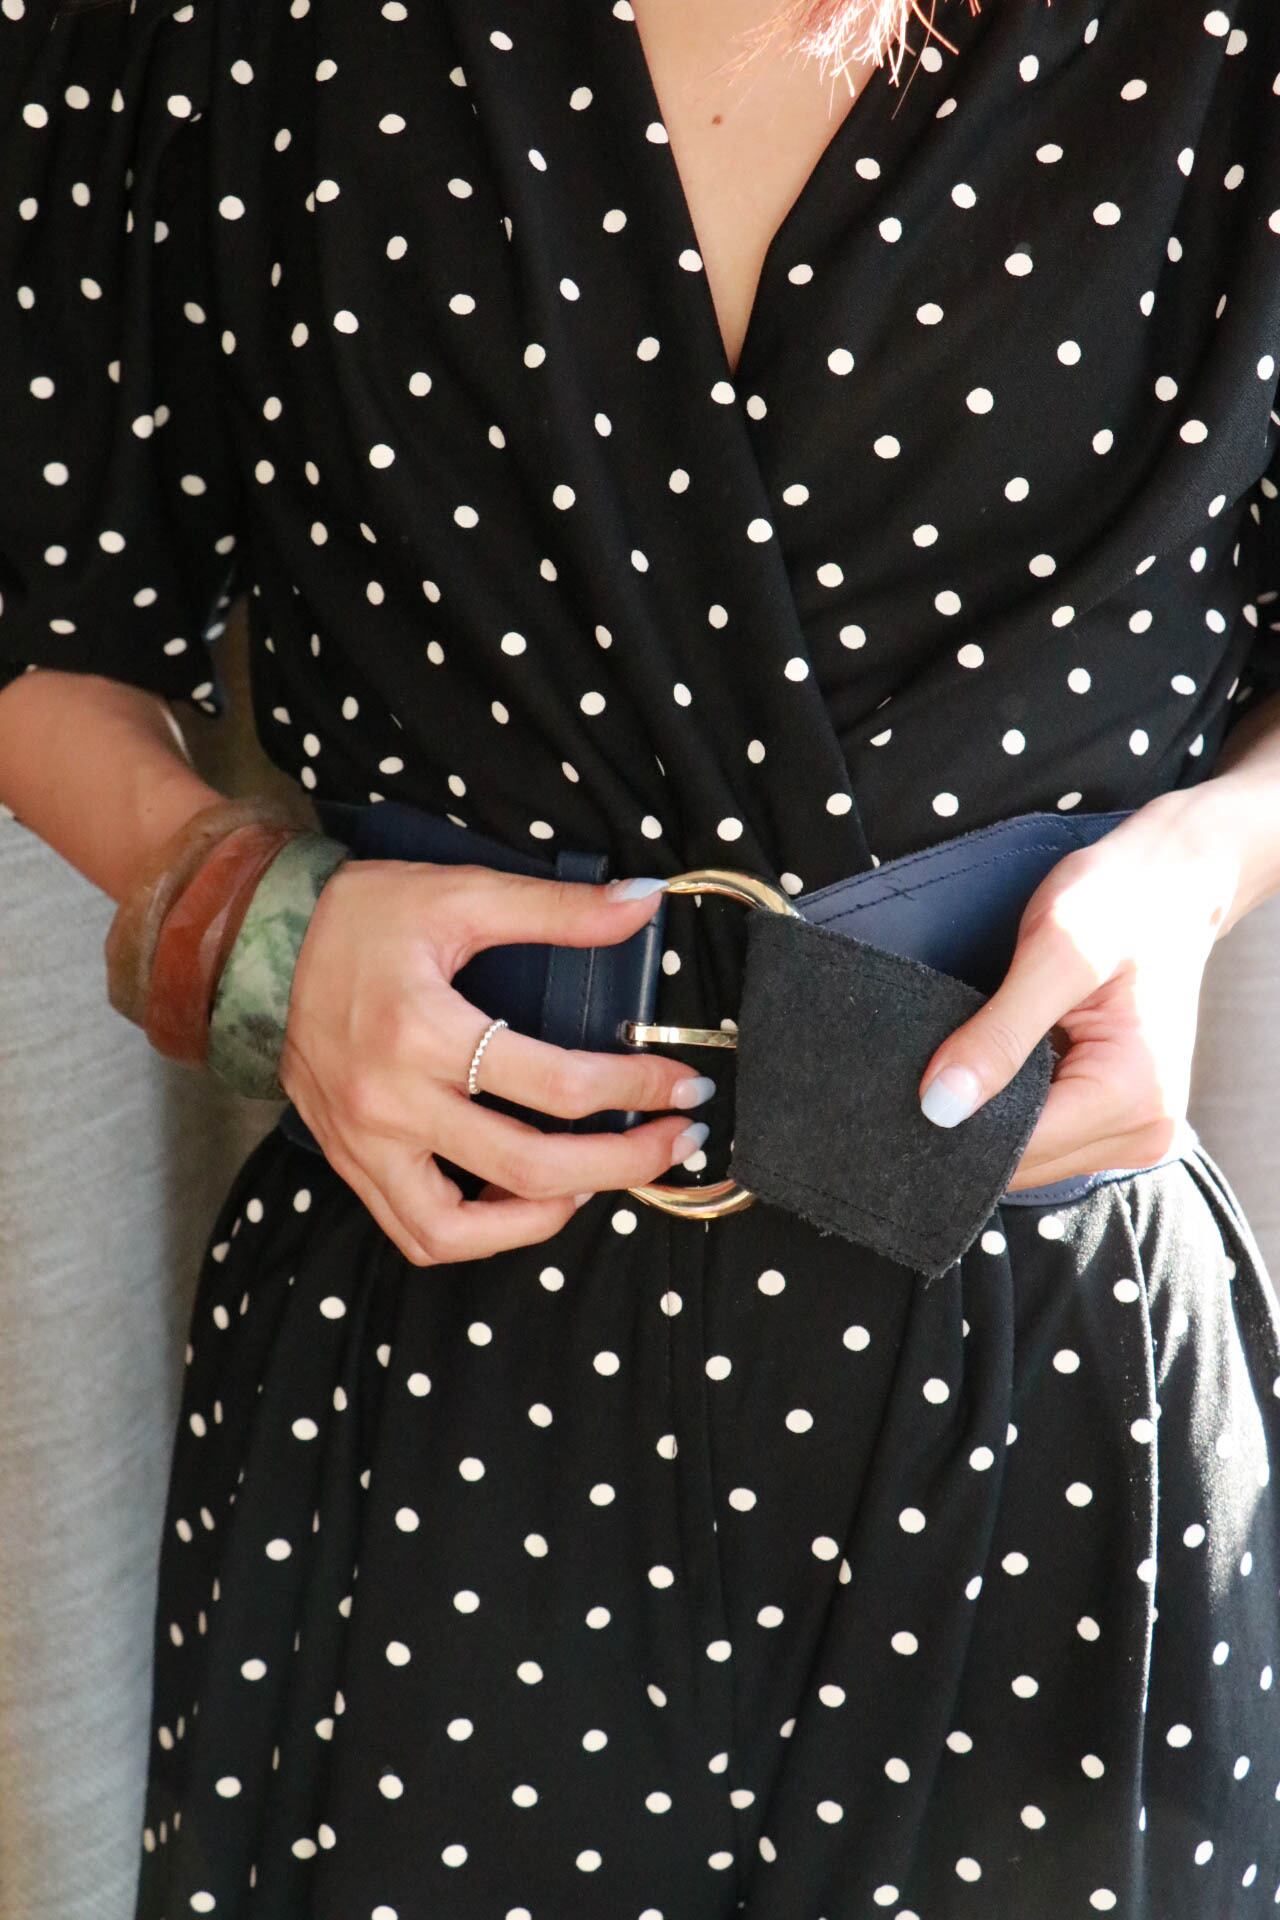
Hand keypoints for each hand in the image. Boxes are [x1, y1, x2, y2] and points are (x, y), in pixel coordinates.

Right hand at [277, 861, 712, 1263]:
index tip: (681, 1082)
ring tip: (598, 1182)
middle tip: (673, 1142)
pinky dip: (479, 1233)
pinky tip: (524, 1199)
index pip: (557, 1086)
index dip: (636, 1089)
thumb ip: (557, 909)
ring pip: (460, 1230)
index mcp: (423, 1031)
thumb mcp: (461, 893)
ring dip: (543, 1218)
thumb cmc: (360, 916)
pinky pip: (417, 1232)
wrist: (258, 940)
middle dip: (621, 1164)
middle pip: (529, 1170)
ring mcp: (364, 1144)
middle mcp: (391, 1102)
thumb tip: (644, 908)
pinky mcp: (349, 1161)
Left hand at [914, 788, 1248, 1189]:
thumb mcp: (1053, 954)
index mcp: (1133, 1098)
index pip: (1019, 1150)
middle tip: (939, 1057)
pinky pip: (1046, 1132)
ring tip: (979, 1052)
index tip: (917, 1082)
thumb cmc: (1119, 903)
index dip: (957, 1123)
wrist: (1169, 883)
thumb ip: (998, 1034)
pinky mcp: (1117, 1117)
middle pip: (1024, 1162)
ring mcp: (1134, 1129)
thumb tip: (940, 1106)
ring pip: (1031, 1155)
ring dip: (994, 1113)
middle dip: (974, 1120)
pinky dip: (1015, 1105)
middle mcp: (1143, 1131)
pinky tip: (1003, 1062)